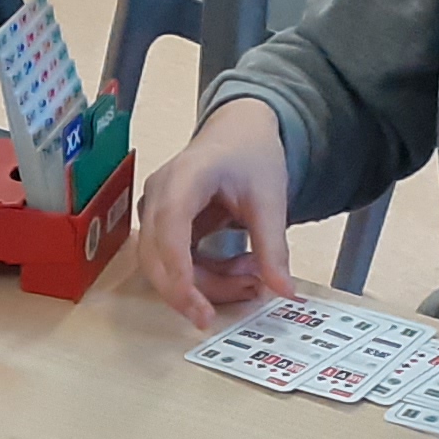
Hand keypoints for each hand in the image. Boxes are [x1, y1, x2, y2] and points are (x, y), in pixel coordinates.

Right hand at [132, 98, 297, 328]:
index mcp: (185, 176)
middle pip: (158, 257)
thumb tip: (283, 291)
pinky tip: (238, 271)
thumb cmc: (250, 155)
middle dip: (196, 290)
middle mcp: (159, 195)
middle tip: (245, 298)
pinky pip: (174, 265)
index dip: (178, 270)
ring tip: (253, 277)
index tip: (198, 306)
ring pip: (164, 268)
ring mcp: (155, 212)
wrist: (238, 132)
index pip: (170, 227)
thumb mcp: (270, 198)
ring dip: (206, 284)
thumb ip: (273, 246)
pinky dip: (205, 276)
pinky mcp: (162, 228)